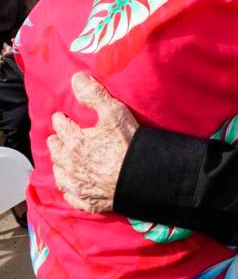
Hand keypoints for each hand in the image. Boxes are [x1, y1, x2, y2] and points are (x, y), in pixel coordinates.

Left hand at [47, 73, 138, 212]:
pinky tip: (72, 185)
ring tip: (63, 159)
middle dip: (57, 141)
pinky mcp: (86, 200)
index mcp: (73, 141)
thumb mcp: (114, 112)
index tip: (62, 116)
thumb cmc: (128, 144)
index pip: (60, 126)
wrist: (141, 177)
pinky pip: (70, 195)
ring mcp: (76, 185)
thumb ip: (94, 94)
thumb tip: (76, 78)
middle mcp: (69, 164)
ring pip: (59, 173)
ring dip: (59, 164)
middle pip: (55, 150)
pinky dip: (69, 188)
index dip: (61, 119)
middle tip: (61, 136)